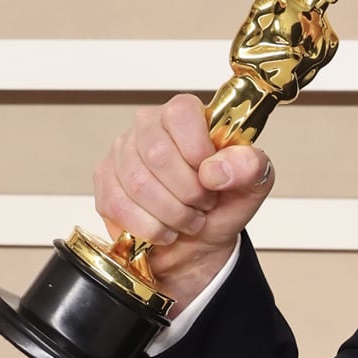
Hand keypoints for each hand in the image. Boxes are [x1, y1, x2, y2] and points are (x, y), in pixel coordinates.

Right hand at [91, 94, 271, 312]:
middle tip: (203, 205)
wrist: (198, 244)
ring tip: (188, 220)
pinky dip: (150, 228)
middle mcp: (148, 126)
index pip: (181, 113)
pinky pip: (120, 206)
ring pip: (138, 184)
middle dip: (188, 192)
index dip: (199, 151)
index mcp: (184, 115)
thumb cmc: (220, 207)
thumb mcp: (252, 186)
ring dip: (171, 214)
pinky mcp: (105, 183)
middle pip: (158, 154)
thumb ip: (250, 167)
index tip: (212, 178)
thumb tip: (217, 169)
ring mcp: (121, 153)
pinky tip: (165, 230)